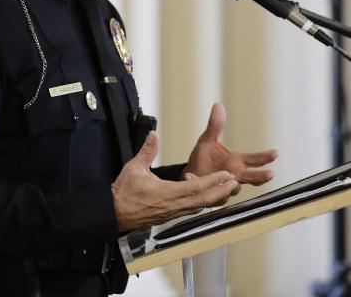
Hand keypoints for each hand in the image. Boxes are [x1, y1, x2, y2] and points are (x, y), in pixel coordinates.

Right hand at [112, 131, 238, 231]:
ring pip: (200, 206)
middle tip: (235, 183)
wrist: (116, 213)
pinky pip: (192, 210)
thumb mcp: (134, 167)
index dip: (213, 181)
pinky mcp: (171, 216)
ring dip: (215, 198)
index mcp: (167, 193)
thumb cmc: (124, 193)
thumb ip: (147, 151)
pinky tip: (207, 199)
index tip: (226, 175)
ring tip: (226, 190)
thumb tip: (154, 135)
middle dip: (221, 191)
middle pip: (204, 200)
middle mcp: (174, 205)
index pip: (196, 187)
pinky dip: (203, 203)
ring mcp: (174, 212)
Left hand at [182, 103, 277, 190]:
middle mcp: (235, 176)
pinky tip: (190, 176)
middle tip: (271, 174)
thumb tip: (218, 105)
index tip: (276, 153)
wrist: (190, 175)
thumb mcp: (207, 140)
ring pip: (233, 188)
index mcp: (237, 162)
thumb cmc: (204, 158)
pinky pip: (211, 192)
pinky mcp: (213, 196)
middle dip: (261, 176)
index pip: (255, 159)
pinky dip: (202, 184)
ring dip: (229, 182)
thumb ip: (214, 126)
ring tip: (227, 174)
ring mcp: (226, 187)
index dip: (266, 157)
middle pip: (252, 178)